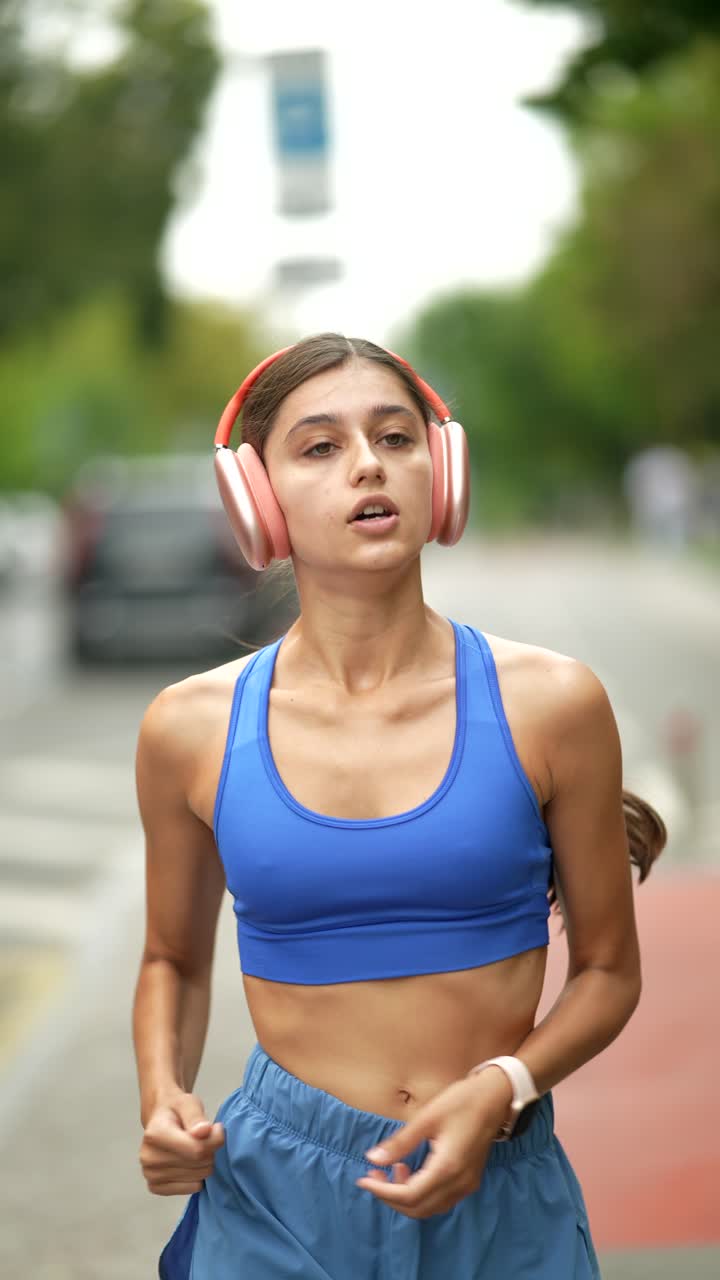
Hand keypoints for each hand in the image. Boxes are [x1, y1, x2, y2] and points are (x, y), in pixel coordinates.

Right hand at [139, 1090, 224, 1195]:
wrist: (161, 1119)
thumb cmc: (176, 1110)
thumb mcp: (188, 1103)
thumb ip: (196, 1117)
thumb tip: (203, 1131)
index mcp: (154, 1135)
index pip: (197, 1149)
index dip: (214, 1139)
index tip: (217, 1128)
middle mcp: (148, 1157)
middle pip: (199, 1163)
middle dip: (209, 1150)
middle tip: (203, 1137)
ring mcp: (150, 1175)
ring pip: (199, 1177)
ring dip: (204, 1163)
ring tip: (195, 1147)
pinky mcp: (155, 1187)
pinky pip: (192, 1188)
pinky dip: (197, 1176)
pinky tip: (190, 1163)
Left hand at [355, 1070, 511, 1218]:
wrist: (495, 1098)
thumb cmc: (461, 1102)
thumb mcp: (426, 1118)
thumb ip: (400, 1143)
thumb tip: (372, 1158)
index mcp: (447, 1168)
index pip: (409, 1195)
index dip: (383, 1191)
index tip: (364, 1178)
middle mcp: (459, 1183)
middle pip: (418, 1208)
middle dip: (391, 1196)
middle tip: (374, 1174)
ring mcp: (467, 1185)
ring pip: (429, 1207)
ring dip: (406, 1196)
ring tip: (392, 1169)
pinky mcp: (469, 1180)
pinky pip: (440, 1199)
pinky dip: (421, 1193)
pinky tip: (411, 1170)